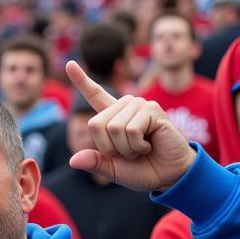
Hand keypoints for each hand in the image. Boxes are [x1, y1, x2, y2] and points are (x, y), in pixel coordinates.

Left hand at [66, 60, 195, 190]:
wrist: (169, 174)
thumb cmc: (142, 169)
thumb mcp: (113, 169)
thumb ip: (95, 163)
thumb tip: (73, 160)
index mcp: (113, 117)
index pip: (95, 95)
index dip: (81, 80)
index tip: (70, 64)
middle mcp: (125, 106)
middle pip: (96, 124)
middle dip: (109, 148)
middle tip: (129, 152)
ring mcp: (139, 105)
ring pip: (114, 128)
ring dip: (126, 148)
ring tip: (141, 148)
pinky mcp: (152, 109)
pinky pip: (130, 130)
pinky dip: (137, 145)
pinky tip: (149, 144)